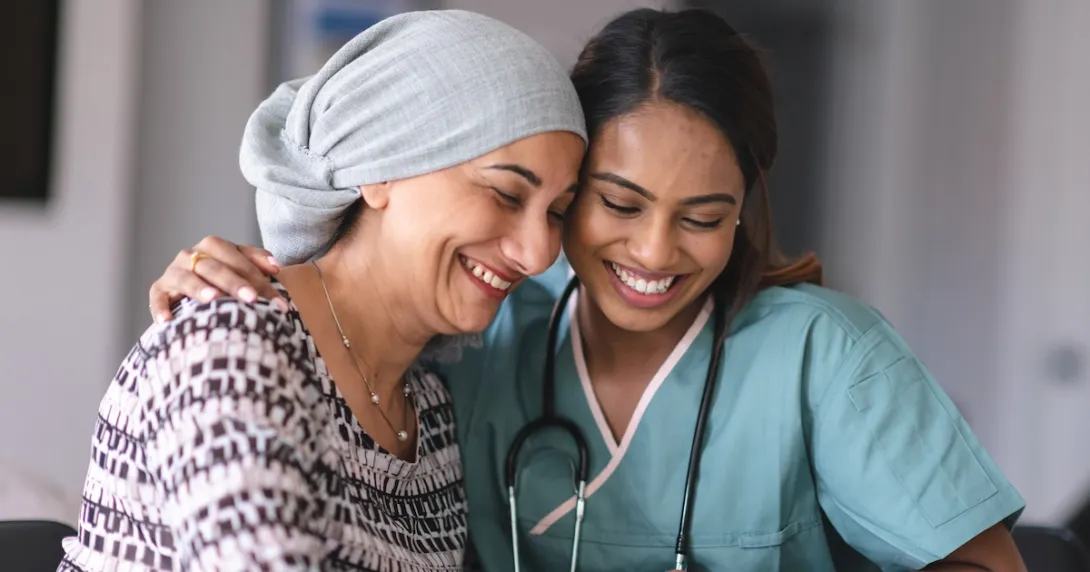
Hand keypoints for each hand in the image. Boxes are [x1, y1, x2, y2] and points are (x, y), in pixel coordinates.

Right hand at [149, 235, 286, 322]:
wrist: (195, 298)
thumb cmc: (227, 283)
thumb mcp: (243, 270)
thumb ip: (258, 264)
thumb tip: (274, 268)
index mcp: (215, 247)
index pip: (238, 258)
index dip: (258, 277)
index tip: (277, 300)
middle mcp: (192, 255)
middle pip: (214, 266)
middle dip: (235, 282)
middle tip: (252, 299)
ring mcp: (174, 272)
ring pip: (187, 278)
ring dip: (200, 288)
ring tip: (214, 299)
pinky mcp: (159, 290)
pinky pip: (157, 297)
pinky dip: (161, 308)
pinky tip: (167, 321)